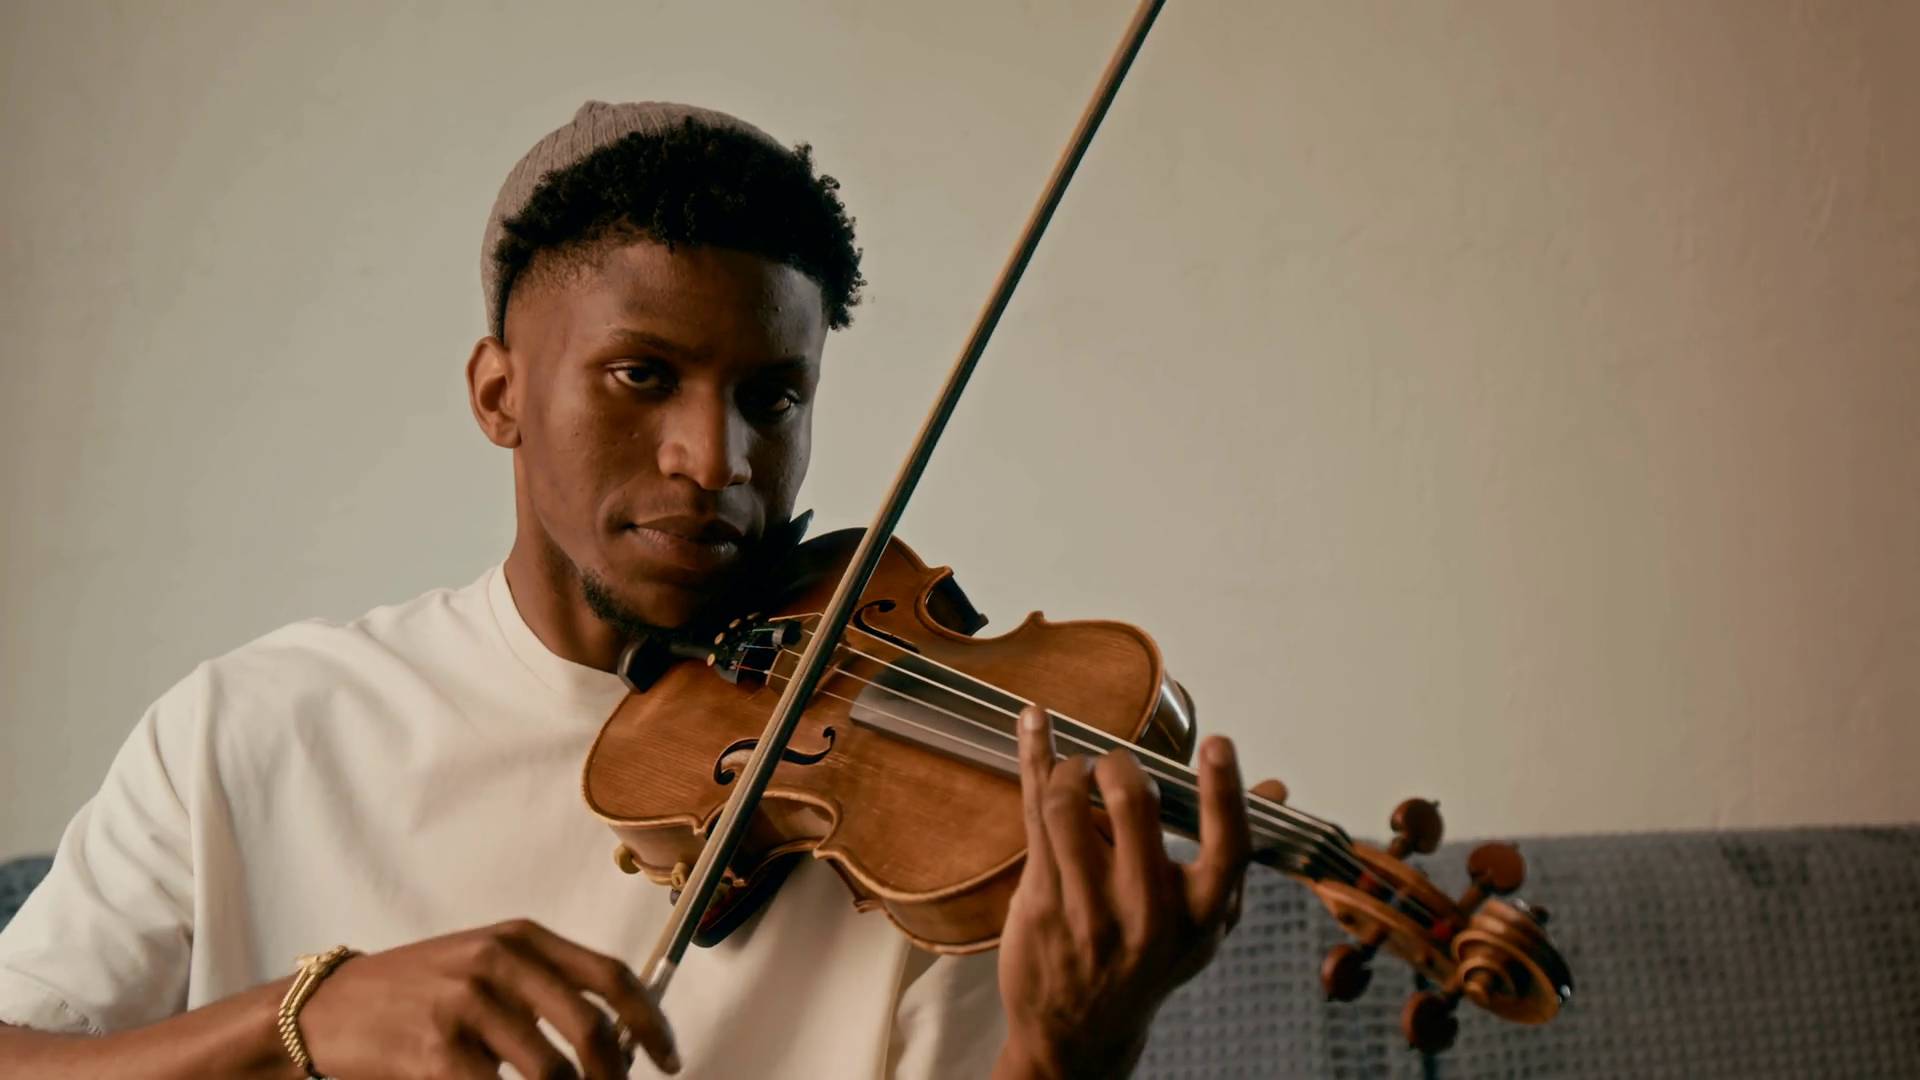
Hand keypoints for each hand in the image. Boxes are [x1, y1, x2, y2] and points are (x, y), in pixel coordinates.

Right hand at [297, 919, 676, 1078]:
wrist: (332, 1007)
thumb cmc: (419, 992)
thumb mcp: (487, 967)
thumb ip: (546, 989)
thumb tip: (618, 1038)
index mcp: (521, 938)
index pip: (610, 977)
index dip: (650, 1023)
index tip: (668, 1058)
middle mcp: (498, 962)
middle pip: (590, 1030)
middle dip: (615, 1076)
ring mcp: (465, 1006)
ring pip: (552, 1073)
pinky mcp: (435, 1052)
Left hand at [992, 705, 1260, 1078]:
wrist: (1083, 1031)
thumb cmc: (1148, 965)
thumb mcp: (1205, 922)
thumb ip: (1234, 852)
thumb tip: (1275, 788)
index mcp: (1202, 912)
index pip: (1226, 846)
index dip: (1224, 791)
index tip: (1218, 746)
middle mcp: (1148, 910)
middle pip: (1132, 803)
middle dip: (1120, 765)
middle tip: (1115, 767)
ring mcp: (1089, 907)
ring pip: (1069, 804)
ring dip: (1069, 769)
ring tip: (1075, 773)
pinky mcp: (1042, 898)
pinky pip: (1034, 815)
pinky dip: (1033, 760)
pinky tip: (1034, 726)